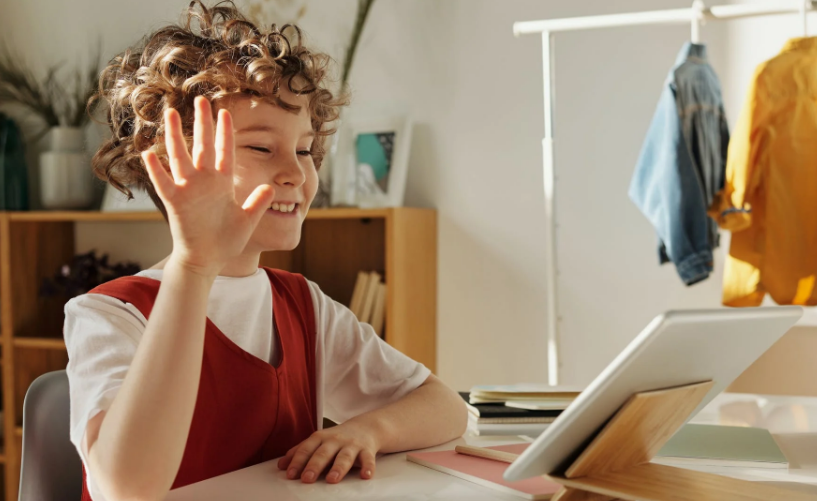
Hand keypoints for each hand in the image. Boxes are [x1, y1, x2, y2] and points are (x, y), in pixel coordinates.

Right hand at [141, 96, 273, 277]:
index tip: (225, 112)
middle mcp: (204, 182)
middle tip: (200, 100)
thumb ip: (257, 203)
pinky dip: (156, 170)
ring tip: (171, 114)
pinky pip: (164, 183)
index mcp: (222, 183)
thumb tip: (270, 188)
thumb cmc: (226, 240)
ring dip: (176, 136)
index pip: (225, 151)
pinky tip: (149, 153)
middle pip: (202, 146)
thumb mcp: (247, 220)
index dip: (225, 132)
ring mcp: (188, 190)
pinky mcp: (175, 203)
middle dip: (202, 123)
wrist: (208, 260)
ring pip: (180, 157)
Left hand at [277, 420, 379, 483]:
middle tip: (307, 478)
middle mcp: (335, 441)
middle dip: (315, 465)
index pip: (306, 449)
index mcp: (320, 438)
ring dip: (338, 468)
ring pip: (344, 457)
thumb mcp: (318, 441)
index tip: (290, 474)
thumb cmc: (337, 438)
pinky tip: (365, 476)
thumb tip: (281, 465)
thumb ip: (300, 451)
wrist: (366, 427)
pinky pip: (368, 459)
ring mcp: (351, 445)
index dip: (298, 461)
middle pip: (324, 453)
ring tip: (332, 479)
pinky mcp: (367, 450)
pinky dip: (367, 467)